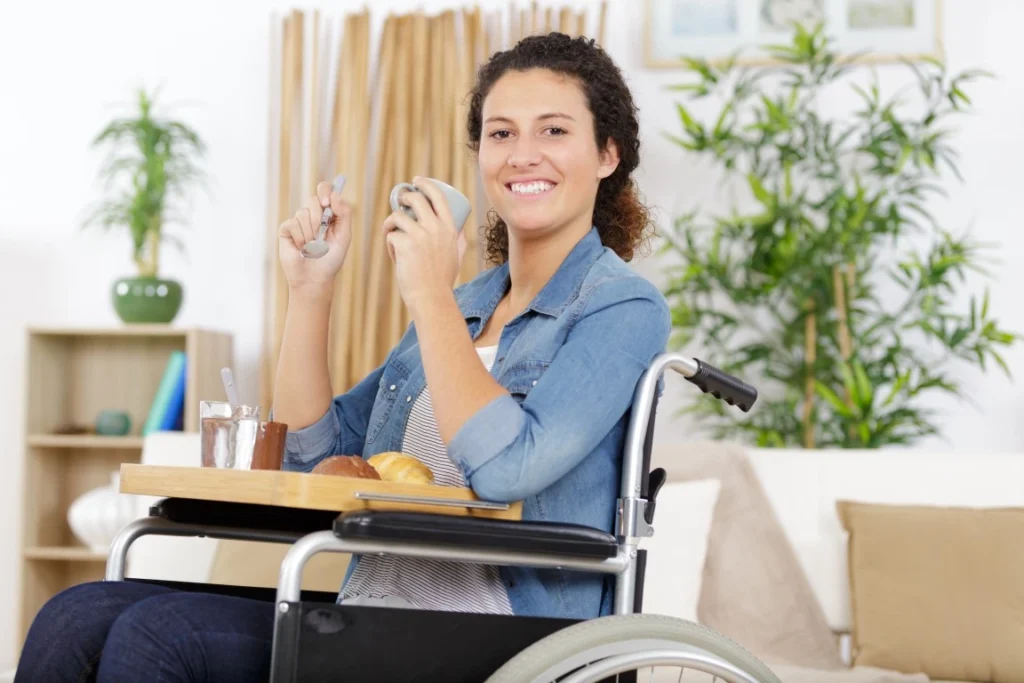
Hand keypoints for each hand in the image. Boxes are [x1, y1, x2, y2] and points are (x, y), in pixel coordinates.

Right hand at [278, 180, 351, 292]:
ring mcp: (298, 221)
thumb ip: (344, 214)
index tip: (327, 202)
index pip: (325, 191)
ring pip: (303, 213)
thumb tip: (335, 194)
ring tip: (312, 247)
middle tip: (322, 235)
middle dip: (319, 219)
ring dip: (311, 233)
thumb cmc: (331, 259)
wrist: (314, 278)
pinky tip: (301, 248)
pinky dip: (300, 238)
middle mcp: (312, 215)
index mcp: (328, 214)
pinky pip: (292, 224)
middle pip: (314, 200)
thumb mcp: (344, 236)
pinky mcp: (286, 229)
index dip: (325, 191)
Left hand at [383, 177, 467, 310]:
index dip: (425, 184)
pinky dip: (389, 244)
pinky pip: (390, 235)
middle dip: (404, 197)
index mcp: (449, 228)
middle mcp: (435, 227)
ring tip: (391, 234)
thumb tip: (460, 230)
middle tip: (399, 202)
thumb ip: (460, 241)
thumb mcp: (457, 255)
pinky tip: (394, 256)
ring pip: (397, 216)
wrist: (431, 297)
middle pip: (416, 199)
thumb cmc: (442, 280)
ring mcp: (419, 235)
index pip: (438, 196)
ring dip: (391, 223)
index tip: (416, 181)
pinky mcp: (404, 243)